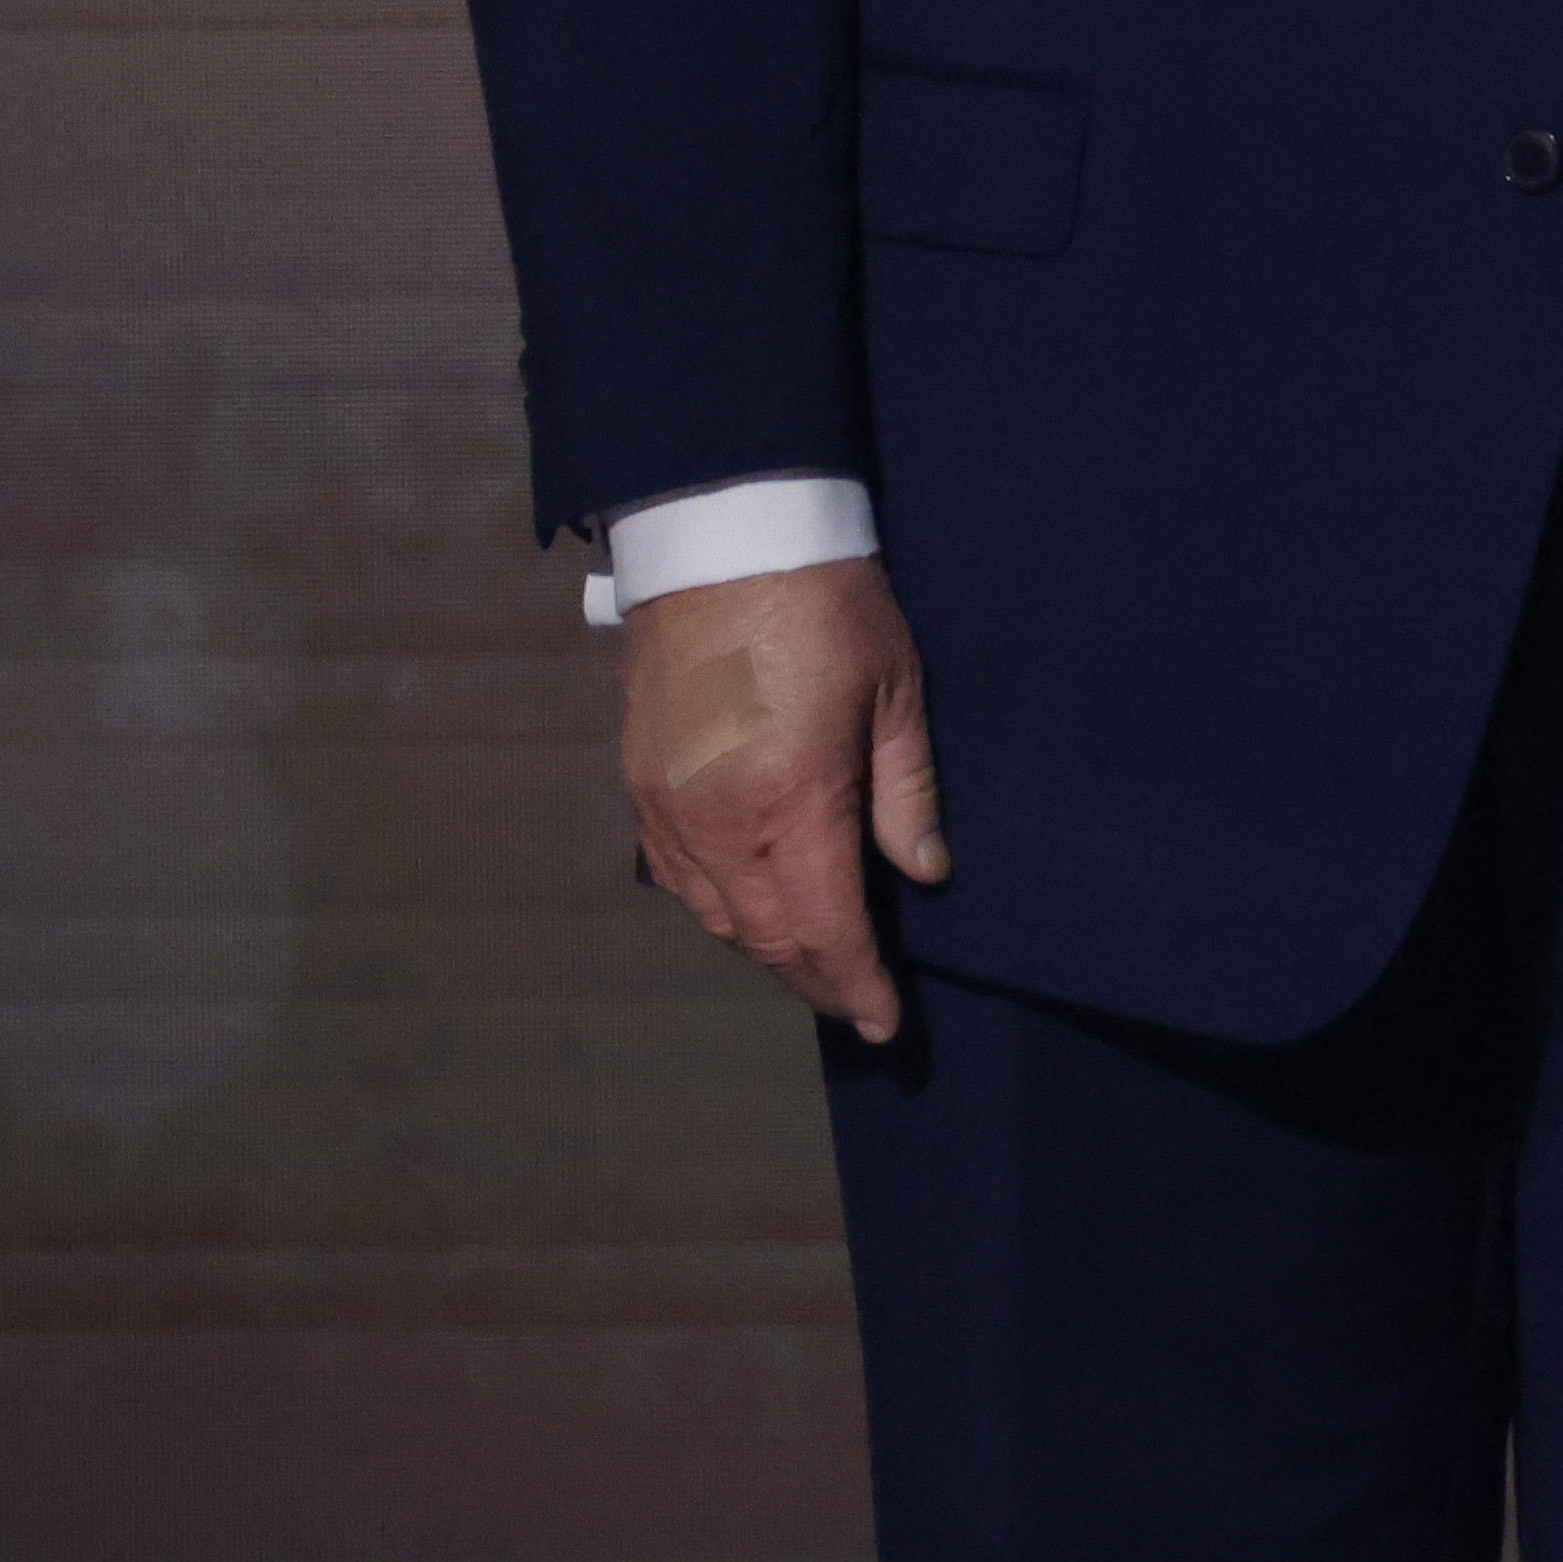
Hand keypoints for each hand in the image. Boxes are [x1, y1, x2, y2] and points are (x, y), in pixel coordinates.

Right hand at [621, 555, 943, 1043]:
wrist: (722, 537)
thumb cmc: (829, 607)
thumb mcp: (897, 693)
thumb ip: (908, 795)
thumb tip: (924, 875)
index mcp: (793, 804)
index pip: (825, 930)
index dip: (855, 985)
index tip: (884, 1024)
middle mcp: (718, 824)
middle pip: (767, 937)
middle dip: (816, 981)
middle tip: (856, 1007)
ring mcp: (667, 809)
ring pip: (717, 917)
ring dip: (767, 950)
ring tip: (815, 966)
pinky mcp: (639, 785)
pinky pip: (675, 878)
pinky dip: (718, 911)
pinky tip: (751, 909)